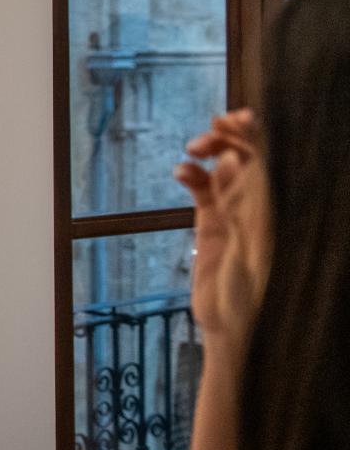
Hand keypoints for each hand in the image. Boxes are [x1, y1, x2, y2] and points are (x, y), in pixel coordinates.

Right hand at [173, 110, 270, 347]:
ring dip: (208, 154)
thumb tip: (235, 162)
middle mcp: (255, 208)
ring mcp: (233, 215)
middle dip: (228, 138)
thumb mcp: (243, 251)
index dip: (248, 136)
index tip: (225, 119)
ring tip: (190, 152)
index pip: (263, 163)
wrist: (229, 330)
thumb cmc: (245, 300)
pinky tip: (181, 172)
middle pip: (247, 159)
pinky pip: (203, 191)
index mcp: (270, 213)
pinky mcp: (212, 226)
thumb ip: (238, 207)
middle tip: (205, 133)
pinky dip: (193, 177)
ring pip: (223, 171)